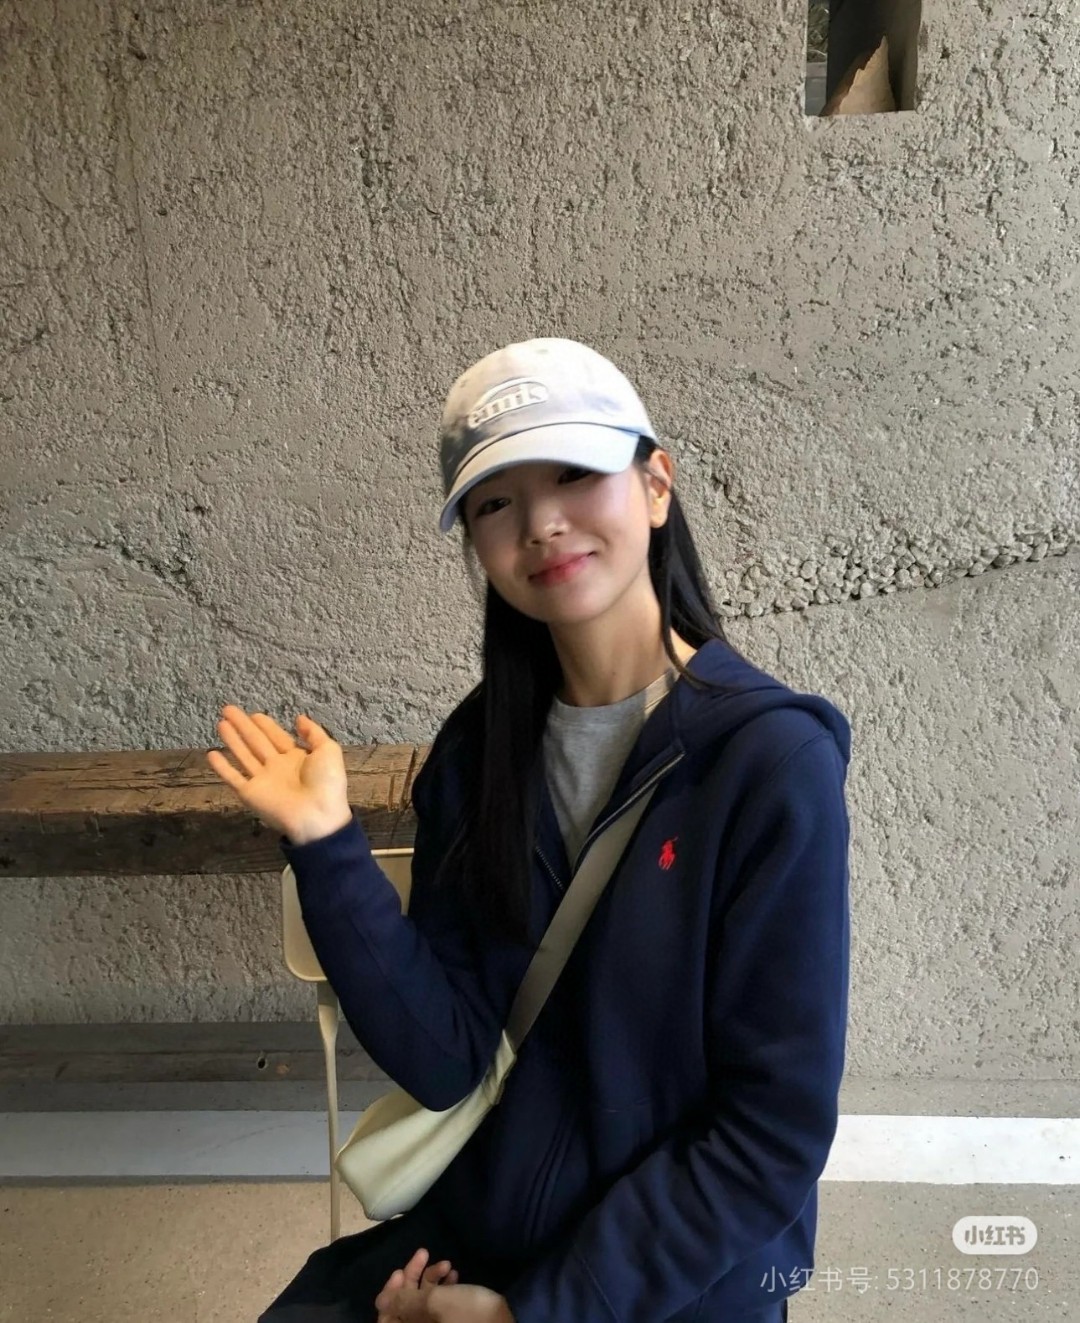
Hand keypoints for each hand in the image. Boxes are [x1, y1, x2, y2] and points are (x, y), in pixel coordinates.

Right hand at [206, 705, 350, 843]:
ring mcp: (262, 780)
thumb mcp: (328, 750)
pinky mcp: (250, 793)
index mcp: (296, 758)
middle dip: (243, 726)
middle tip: (229, 709)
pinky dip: (222, 767)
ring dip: (232, 740)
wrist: (318, 815)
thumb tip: (299, 718)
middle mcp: (277, 767)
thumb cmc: (326, 782)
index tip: (254, 714)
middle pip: (256, 742)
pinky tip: (212, 754)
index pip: (277, 737)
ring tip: (221, 723)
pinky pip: (233, 778)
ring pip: (243, 755)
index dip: (266, 726)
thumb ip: (314, 733)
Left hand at [374, 1247, 458, 1322]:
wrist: (504, 1322)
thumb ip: (405, 1301)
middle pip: (407, 1304)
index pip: (387, 1318)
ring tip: (447, 1264)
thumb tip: (380, 1302)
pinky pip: (441, 1302)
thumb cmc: (466, 1311)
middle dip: (413, 1277)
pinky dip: (445, 1287)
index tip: (399, 1272)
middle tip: (423, 1254)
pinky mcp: (452, 1316)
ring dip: (433, 1278)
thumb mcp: (433, 1303)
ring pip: (425, 1300)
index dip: (389, 1294)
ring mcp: (437, 1321)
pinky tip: (454, 1273)